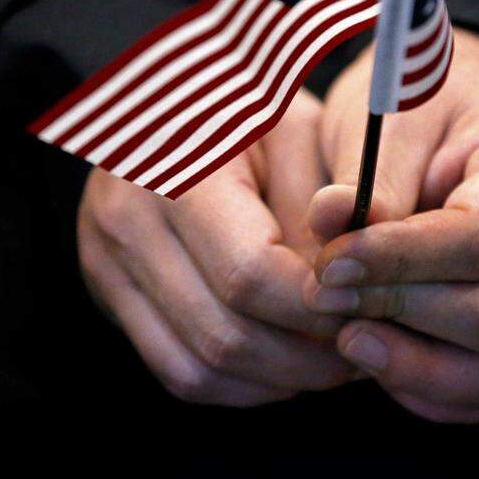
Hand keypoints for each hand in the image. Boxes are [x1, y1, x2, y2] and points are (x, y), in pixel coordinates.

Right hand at [78, 89, 355, 406]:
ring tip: (334, 359)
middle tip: (365, 343)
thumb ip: (329, 205)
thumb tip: (357, 283)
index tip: (372, 309)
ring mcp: (106, 262)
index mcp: (176, 170)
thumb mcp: (297, 129)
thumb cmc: (245, 102)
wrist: (162, 93)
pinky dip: (240, 385)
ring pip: (199, 369)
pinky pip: (175, 371)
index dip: (319, 308)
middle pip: (225, 334)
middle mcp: (127, 221)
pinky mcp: (108, 290)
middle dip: (307, 357)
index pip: (249, 275)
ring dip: (278, 380)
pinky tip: (286, 363)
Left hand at [306, 29, 478, 422]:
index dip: (398, 262)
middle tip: (323, 293)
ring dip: (412, 366)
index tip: (329, 262)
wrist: (454, 103)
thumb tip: (330, 225)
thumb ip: (369, 178)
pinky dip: (432, 391)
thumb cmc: (424, 99)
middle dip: (397, 312)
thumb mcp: (393, 113)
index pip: (478, 240)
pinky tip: (377, 361)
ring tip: (347, 336)